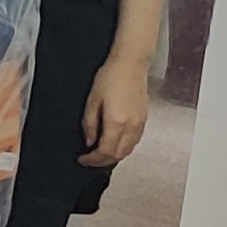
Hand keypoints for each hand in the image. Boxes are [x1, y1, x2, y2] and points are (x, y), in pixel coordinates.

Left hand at [84, 49, 152, 168]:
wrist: (131, 65)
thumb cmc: (110, 77)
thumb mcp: (92, 101)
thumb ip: (89, 124)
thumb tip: (89, 142)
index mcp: (116, 122)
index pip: (105, 152)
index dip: (92, 160)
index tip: (82, 159)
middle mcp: (131, 126)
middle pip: (118, 155)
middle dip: (102, 161)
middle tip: (89, 158)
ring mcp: (140, 123)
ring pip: (128, 150)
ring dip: (114, 155)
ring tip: (99, 152)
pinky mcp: (144, 119)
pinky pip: (135, 141)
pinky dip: (123, 147)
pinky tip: (113, 142)